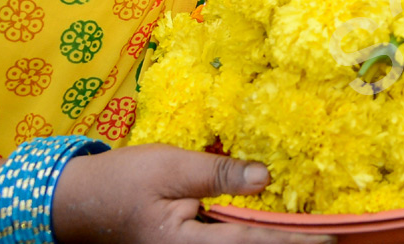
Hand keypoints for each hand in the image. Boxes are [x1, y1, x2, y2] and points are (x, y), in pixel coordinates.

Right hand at [52, 144, 332, 243]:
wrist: (74, 201)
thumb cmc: (121, 181)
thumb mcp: (171, 167)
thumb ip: (219, 174)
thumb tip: (265, 177)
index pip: (252, 243)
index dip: (291, 241)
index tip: (327, 239)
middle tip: (329, 240)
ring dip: (270, 242)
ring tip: (309, 237)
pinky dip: (250, 238)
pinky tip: (273, 231)